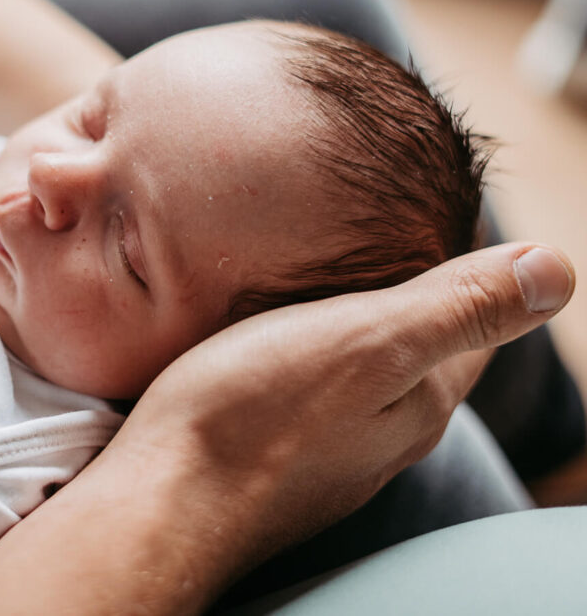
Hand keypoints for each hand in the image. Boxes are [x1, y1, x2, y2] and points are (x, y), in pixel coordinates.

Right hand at [0, 242, 573, 614]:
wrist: (163, 496)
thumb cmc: (254, 411)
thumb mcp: (367, 343)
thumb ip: (458, 307)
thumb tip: (560, 269)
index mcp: (419, 399)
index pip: (475, 324)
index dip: (469, 267)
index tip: (438, 214)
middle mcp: (385, 435)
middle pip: (421, 351)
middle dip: (412, 295)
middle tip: (378, 235)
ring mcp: (331, 454)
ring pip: (364, 374)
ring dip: (357, 329)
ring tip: (325, 280)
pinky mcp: (278, 459)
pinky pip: (314, 395)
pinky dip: (310, 358)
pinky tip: (273, 344)